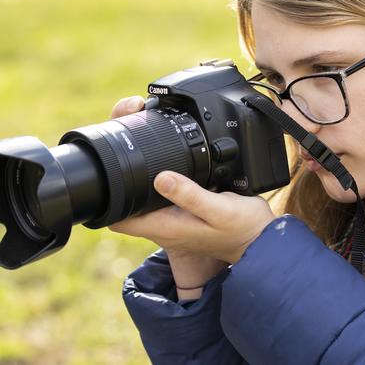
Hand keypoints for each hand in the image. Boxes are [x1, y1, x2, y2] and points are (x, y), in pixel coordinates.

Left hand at [110, 97, 229, 297]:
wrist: (261, 238)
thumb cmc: (242, 228)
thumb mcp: (219, 210)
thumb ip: (190, 195)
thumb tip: (159, 177)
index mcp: (165, 226)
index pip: (116, 217)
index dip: (104, 196)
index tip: (106, 167)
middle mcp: (163, 222)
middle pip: (123, 199)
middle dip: (115, 169)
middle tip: (124, 129)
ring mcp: (172, 215)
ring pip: (139, 191)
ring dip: (133, 166)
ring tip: (138, 126)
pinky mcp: (183, 206)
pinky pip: (158, 187)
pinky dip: (154, 167)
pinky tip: (163, 148)